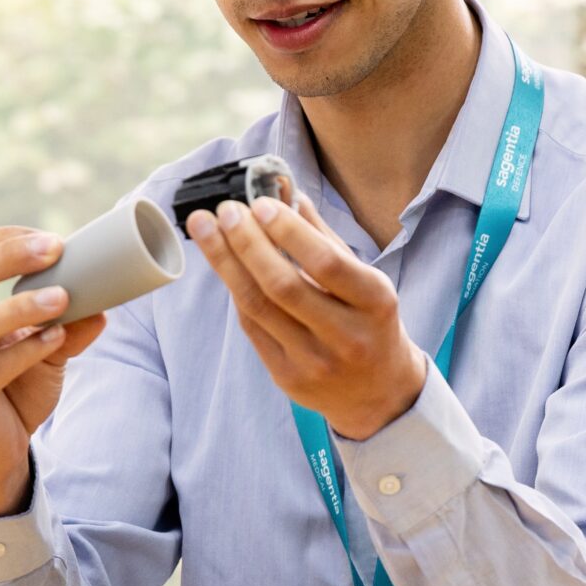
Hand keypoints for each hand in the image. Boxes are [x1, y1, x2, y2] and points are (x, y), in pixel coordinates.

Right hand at [0, 226, 108, 515]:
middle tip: (55, 250)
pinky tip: (55, 339)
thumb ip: (68, 326)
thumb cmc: (14, 390)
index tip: (51, 240)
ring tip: (64, 298)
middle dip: (10, 257)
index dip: (5, 239)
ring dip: (22, 306)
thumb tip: (104, 305)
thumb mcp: (45, 352)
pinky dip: (26, 351)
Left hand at [187, 194, 426, 440]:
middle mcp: (347, 336)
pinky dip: (237, 289)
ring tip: (206, 229)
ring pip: (258, 306)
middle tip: (226, 211)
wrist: (379, 393)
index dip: (289, 232)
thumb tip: (285, 192)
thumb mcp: (365, 280)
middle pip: (283, 286)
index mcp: (375, 303)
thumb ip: (323, 237)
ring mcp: (315, 362)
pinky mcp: (288, 378)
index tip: (261, 203)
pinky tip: (225, 264)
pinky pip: (252, 327)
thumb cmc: (370, 323)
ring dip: (226, 262)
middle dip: (247, 242)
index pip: (327, 264)